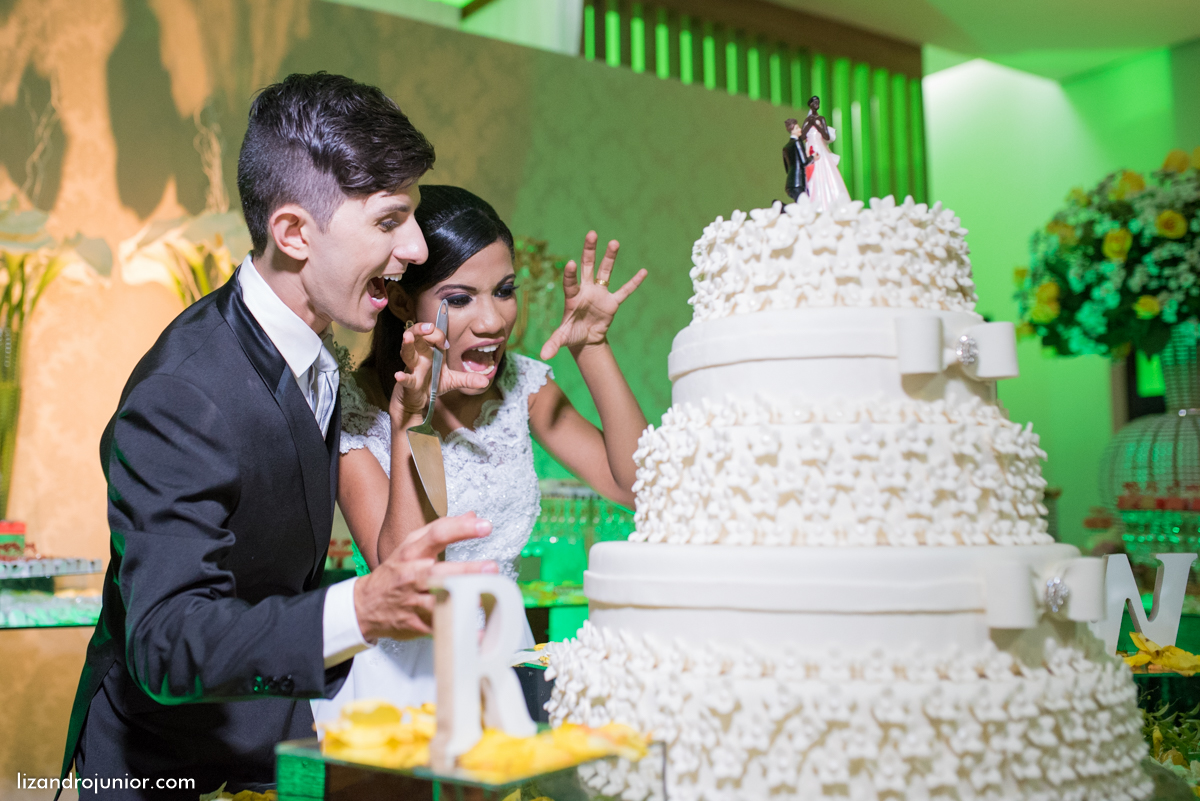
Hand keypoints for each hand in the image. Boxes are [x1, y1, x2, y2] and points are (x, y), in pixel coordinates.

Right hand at [353, 512, 498, 641]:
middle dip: (466, 570)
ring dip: (465, 601)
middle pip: (440, 572)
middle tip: (491, 568)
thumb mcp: (411, 546)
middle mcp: (412, 576)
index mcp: (412, 554)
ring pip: (440, 602)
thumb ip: (441, 530)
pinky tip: (480, 633)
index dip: (462, 529)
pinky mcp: (417, 624)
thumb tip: (472, 516)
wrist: (365, 606)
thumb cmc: (394, 573)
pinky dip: (461, 631)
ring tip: (488, 598)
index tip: (485, 526)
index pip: (437, 535)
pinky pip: (442, 627)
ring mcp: (413, 602)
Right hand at [390, 323, 489, 427]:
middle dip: (420, 329)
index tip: (444, 343)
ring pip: (406, 352)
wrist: (417, 401)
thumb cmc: (431, 385)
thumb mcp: (453, 380)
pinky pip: (405, 379)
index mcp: (430, 352)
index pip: (432, 335)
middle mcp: (420, 356)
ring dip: (407, 345)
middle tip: (429, 328)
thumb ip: (468, 379)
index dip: (437, 334)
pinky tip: (398, 376)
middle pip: (415, 336)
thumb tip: (486, 380)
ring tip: (407, 337)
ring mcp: (412, 369)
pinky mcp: (408, 383)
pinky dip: (402, 378)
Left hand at [540, 231, 646, 360]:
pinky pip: (624, 291)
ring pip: (605, 272)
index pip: (570, 282)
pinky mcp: (612, 302)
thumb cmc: (571, 335)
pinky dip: (633, 283)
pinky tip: (643, 271)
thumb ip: (553, 344)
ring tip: (614, 242)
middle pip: (587, 266)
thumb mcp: (562, 339)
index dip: (571, 274)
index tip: (571, 264)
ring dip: (609, 258)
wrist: (585, 340)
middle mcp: (585, 290)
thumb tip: (543, 356)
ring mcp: (599, 294)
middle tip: (591, 234)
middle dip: (589, 251)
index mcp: (572, 297)